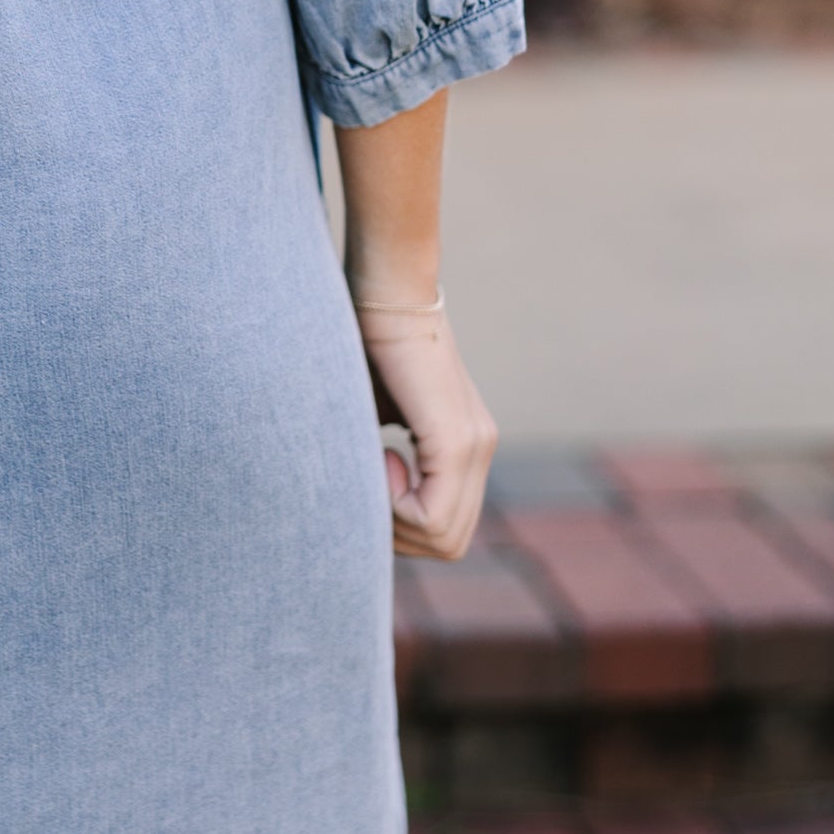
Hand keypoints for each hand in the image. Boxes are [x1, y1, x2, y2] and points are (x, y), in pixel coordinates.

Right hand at [355, 303, 495, 561]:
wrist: (382, 287)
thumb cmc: (358, 338)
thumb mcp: (368, 412)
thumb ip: (376, 453)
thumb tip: (353, 498)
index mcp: (464, 445)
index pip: (444, 533)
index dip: (399, 525)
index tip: (373, 468)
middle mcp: (480, 448)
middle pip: (448, 545)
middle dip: (397, 531)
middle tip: (370, 473)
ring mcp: (475, 444)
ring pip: (444, 539)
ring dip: (395, 518)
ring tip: (376, 458)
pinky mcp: (457, 438)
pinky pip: (435, 516)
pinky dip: (397, 505)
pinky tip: (381, 453)